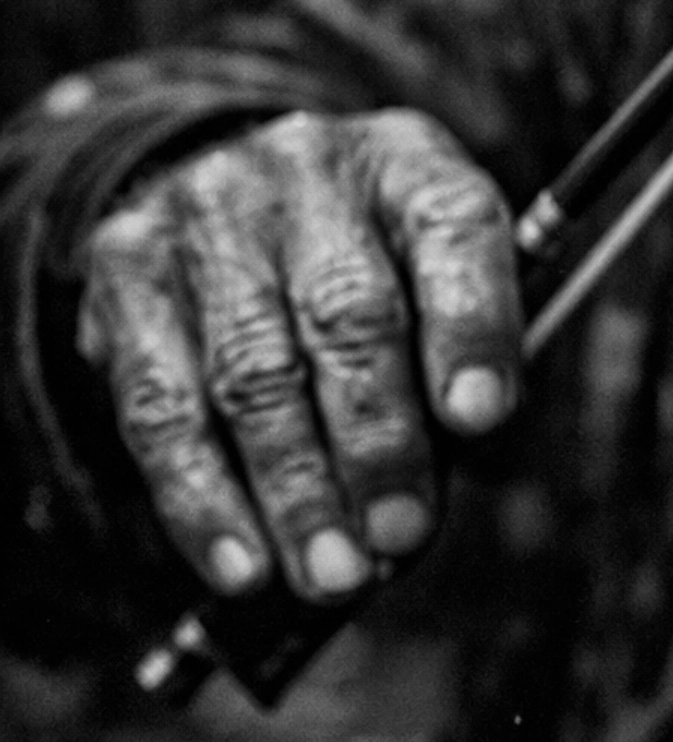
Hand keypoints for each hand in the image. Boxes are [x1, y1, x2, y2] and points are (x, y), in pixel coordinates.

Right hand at [78, 109, 520, 603]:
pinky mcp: (125, 266)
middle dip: (377, 444)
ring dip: (295, 493)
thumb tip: (454, 474)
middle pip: (347, 312)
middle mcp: (308, 166)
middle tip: (398, 539)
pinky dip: (204, 501)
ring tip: (331, 577)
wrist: (233, 211)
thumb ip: (460, 376)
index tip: (479, 420)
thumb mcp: (436, 293)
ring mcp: (208, 209)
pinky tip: (243, 566)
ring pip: (252, 371)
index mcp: (412, 164)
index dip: (471, 328)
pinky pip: (161, 404)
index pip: (454, 228)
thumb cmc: (370, 280)